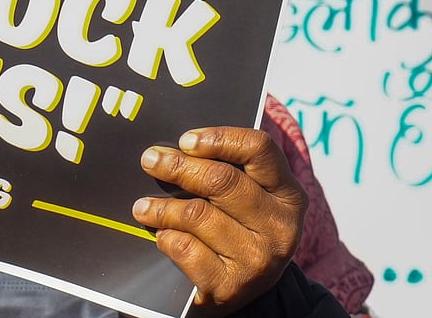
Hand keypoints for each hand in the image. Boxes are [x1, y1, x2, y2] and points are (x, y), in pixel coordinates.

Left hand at [133, 127, 307, 314]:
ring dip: (162, 207)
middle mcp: (280, 227)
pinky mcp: (231, 286)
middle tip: (150, 160)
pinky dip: (166, 238)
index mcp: (289, 195)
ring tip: (143, 206)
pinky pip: (186, 248)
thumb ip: (226, 170)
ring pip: (198, 214)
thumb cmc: (238, 231)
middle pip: (222, 180)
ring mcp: (258, 259)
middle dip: (178, 166)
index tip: (186, 140)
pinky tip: (162, 235)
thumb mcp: (248, 199)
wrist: (244, 293)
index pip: (259, 149)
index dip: (219, 138)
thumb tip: (175, 147)